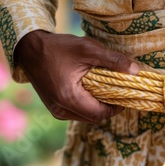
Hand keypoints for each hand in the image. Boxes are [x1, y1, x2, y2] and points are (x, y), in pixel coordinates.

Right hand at [14, 30, 138, 123]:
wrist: (28, 48)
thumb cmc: (57, 47)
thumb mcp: (87, 49)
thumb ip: (113, 60)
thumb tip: (136, 70)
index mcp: (69, 99)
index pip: (101, 114)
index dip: (117, 108)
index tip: (127, 95)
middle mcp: (61, 110)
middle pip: (94, 118)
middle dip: (109, 107)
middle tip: (119, 92)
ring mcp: (56, 111)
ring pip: (86, 116)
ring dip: (98, 107)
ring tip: (107, 90)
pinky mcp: (54, 107)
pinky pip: (77, 112)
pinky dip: (87, 105)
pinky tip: (92, 91)